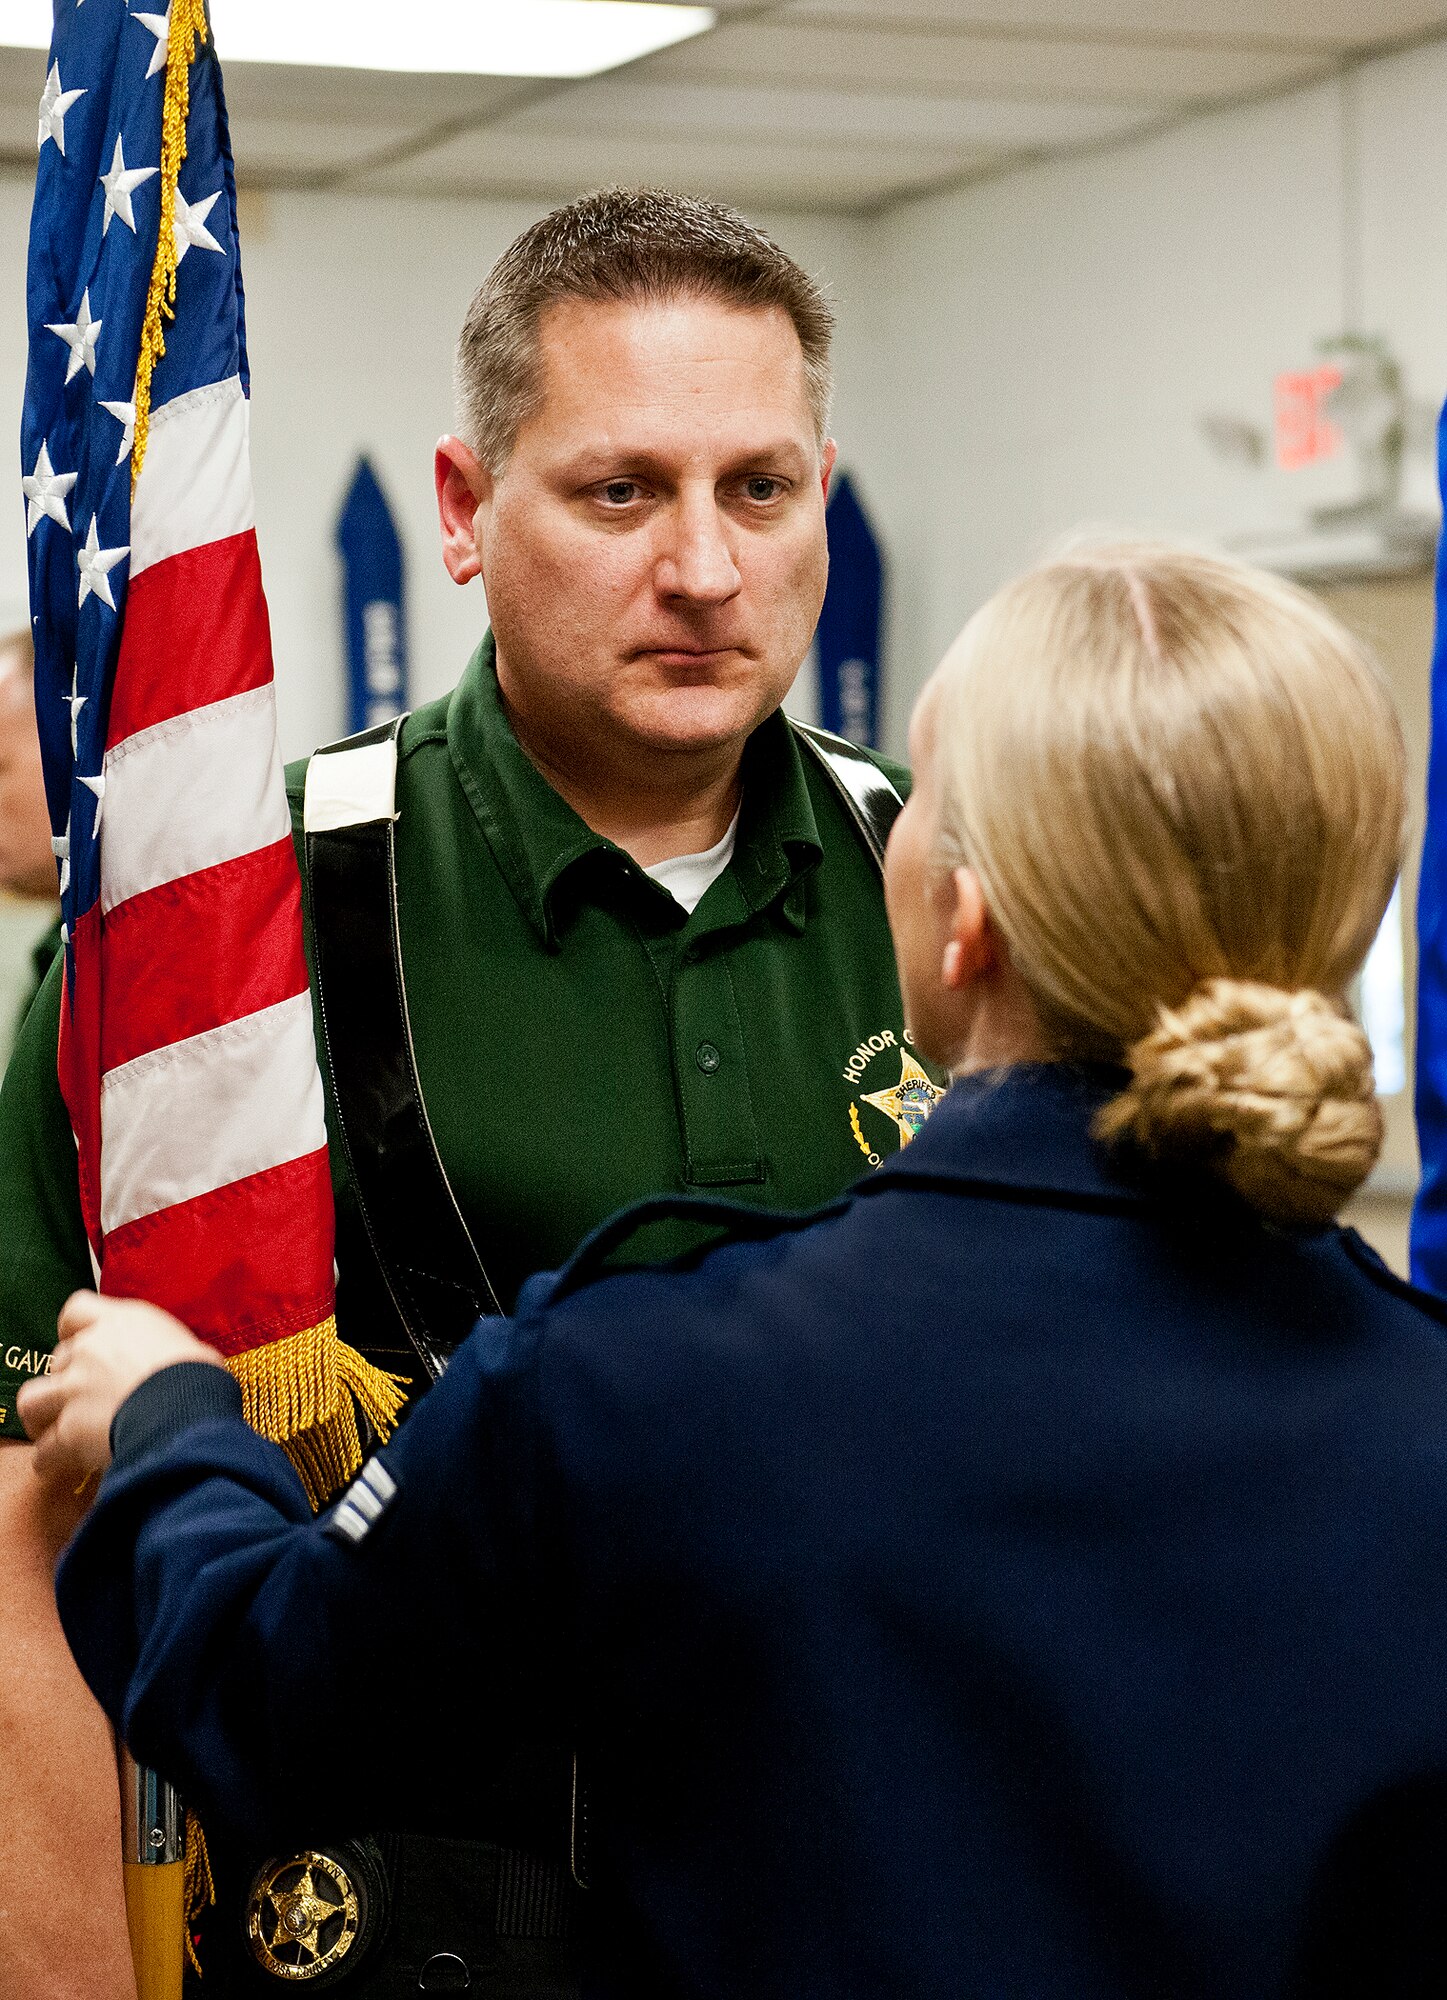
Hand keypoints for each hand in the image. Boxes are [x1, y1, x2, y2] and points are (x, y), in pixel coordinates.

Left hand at [16, 1292, 221, 1484]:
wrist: (189, 1413)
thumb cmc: (201, 1379)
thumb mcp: (191, 1349)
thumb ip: (166, 1352)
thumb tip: (175, 1366)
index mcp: (122, 1322)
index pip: (78, 1310)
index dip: (75, 1329)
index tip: (83, 1343)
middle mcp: (91, 1349)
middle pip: (59, 1359)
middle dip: (68, 1379)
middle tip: (85, 1399)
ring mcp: (74, 1389)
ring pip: (32, 1400)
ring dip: (42, 1415)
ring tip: (54, 1429)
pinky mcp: (68, 1430)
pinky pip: (44, 1449)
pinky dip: (50, 1458)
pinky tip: (60, 1465)